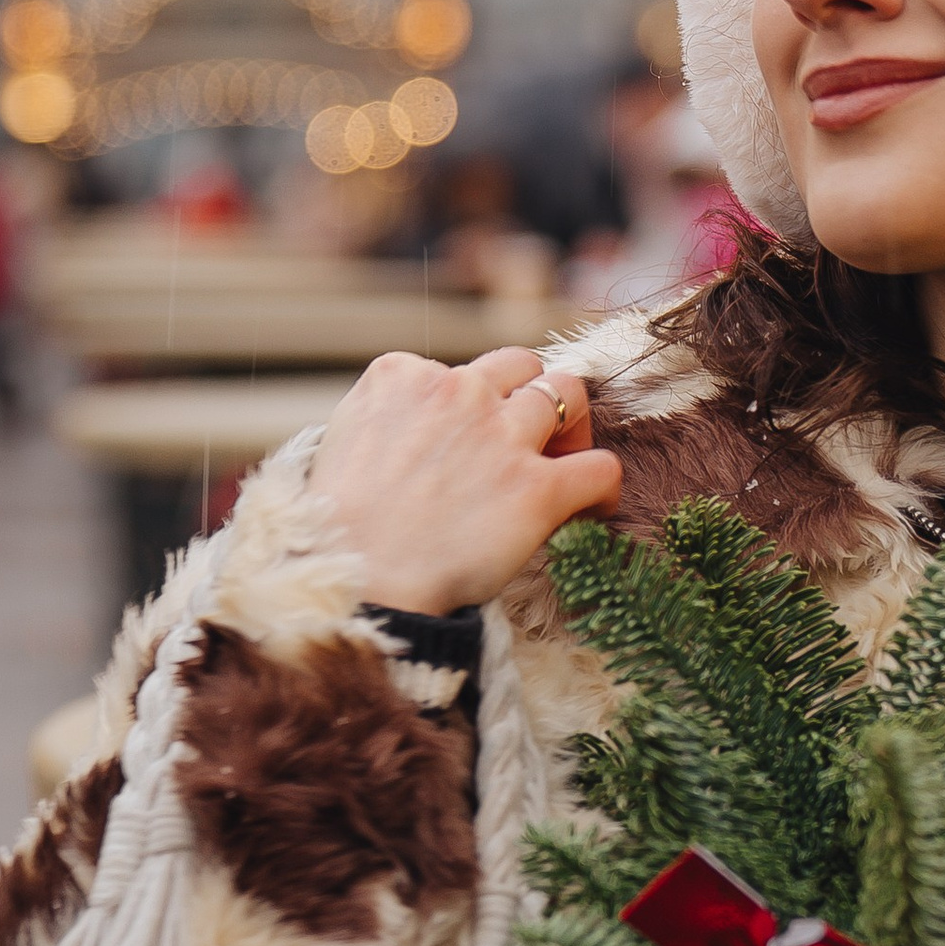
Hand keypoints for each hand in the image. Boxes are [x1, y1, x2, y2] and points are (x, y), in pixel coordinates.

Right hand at [309, 347, 622, 613]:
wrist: (356, 580)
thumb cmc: (340, 528)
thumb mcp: (340, 441)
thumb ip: (386, 416)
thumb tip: (416, 427)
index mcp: (402, 374)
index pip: (459, 368)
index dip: (471, 406)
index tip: (464, 446)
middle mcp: (457, 390)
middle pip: (522, 366)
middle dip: (528, 396)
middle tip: (525, 442)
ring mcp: (502, 436)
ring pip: (568, 394)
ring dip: (569, 428)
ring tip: (560, 466)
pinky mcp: (538, 489)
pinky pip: (601, 468)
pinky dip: (603, 487)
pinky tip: (590, 508)